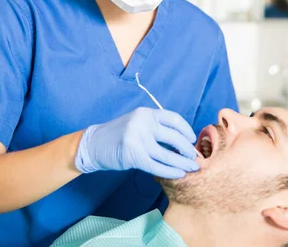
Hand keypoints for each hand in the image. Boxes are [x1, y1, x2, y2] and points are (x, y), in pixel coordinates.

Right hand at [75, 107, 199, 178]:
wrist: (93, 144)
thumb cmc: (118, 134)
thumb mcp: (137, 122)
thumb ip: (155, 127)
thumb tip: (181, 140)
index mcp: (146, 113)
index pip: (174, 119)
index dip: (186, 130)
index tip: (191, 139)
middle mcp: (142, 124)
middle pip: (174, 137)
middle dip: (187, 149)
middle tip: (194, 157)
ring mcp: (137, 139)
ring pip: (167, 155)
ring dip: (182, 163)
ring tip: (191, 168)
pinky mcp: (133, 156)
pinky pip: (157, 166)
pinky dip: (170, 172)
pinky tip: (178, 174)